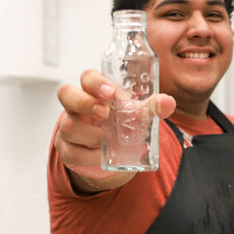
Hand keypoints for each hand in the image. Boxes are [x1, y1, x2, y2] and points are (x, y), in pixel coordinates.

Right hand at [56, 69, 175, 183]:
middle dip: (84, 102)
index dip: (95, 82)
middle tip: (104, 113)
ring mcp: (68, 127)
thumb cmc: (120, 125)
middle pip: (66, 94)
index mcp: (93, 91)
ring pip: (68, 126)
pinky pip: (73, 152)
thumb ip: (152, 107)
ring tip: (108, 140)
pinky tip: (102, 155)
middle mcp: (76, 106)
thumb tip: (167, 103)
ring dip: (92, 134)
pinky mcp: (68, 150)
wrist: (111, 155)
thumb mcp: (137, 115)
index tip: (110, 92)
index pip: (87, 77)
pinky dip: (90, 156)